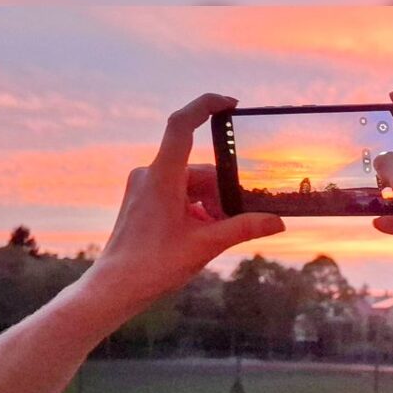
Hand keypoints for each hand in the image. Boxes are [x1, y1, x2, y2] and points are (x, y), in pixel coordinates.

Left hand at [83, 93, 284, 314]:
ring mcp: (144, 187)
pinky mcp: (143, 200)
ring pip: (191, 184)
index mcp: (162, 177)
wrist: (115, 288)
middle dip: (223, 193)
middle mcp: (150, 175)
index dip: (205, 106)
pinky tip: (202, 235)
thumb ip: (244, 228)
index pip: (182, 125)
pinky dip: (196, 209)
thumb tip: (278, 221)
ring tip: (216, 235)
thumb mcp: (206, 245)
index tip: (231, 104)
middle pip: (200, 170)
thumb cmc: (154, 266)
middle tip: (238, 220)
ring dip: (211, 205)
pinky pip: (179, 194)